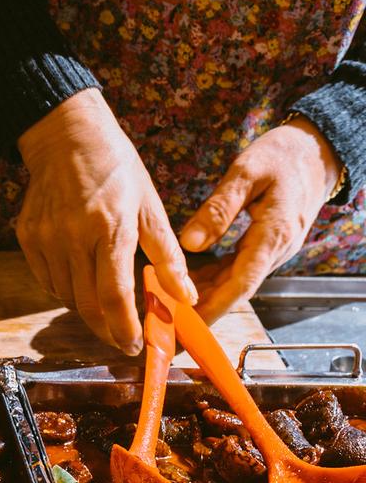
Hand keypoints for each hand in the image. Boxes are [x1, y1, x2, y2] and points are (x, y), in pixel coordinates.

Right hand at [15, 89, 197, 353]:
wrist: (65, 137)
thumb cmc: (116, 169)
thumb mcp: (150, 208)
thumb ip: (167, 257)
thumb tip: (186, 298)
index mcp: (109, 228)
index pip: (114, 295)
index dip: (124, 328)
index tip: (135, 346)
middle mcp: (72, 237)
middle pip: (86, 304)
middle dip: (106, 328)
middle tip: (123, 337)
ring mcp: (45, 238)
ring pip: (65, 295)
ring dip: (87, 308)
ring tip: (106, 304)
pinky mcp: (27, 237)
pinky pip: (47, 279)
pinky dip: (66, 288)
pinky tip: (82, 279)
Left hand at [179, 118, 340, 324]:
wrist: (316, 151)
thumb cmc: (282, 156)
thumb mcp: (246, 172)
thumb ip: (218, 208)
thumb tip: (189, 243)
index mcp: (273, 235)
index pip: (241, 284)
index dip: (213, 309)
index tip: (188, 329)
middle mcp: (275, 249)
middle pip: (234, 290)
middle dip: (202, 314)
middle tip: (168, 331)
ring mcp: (272, 249)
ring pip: (234, 282)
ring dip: (204, 299)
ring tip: (167, 314)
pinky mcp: (265, 245)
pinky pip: (236, 269)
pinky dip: (212, 280)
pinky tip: (184, 284)